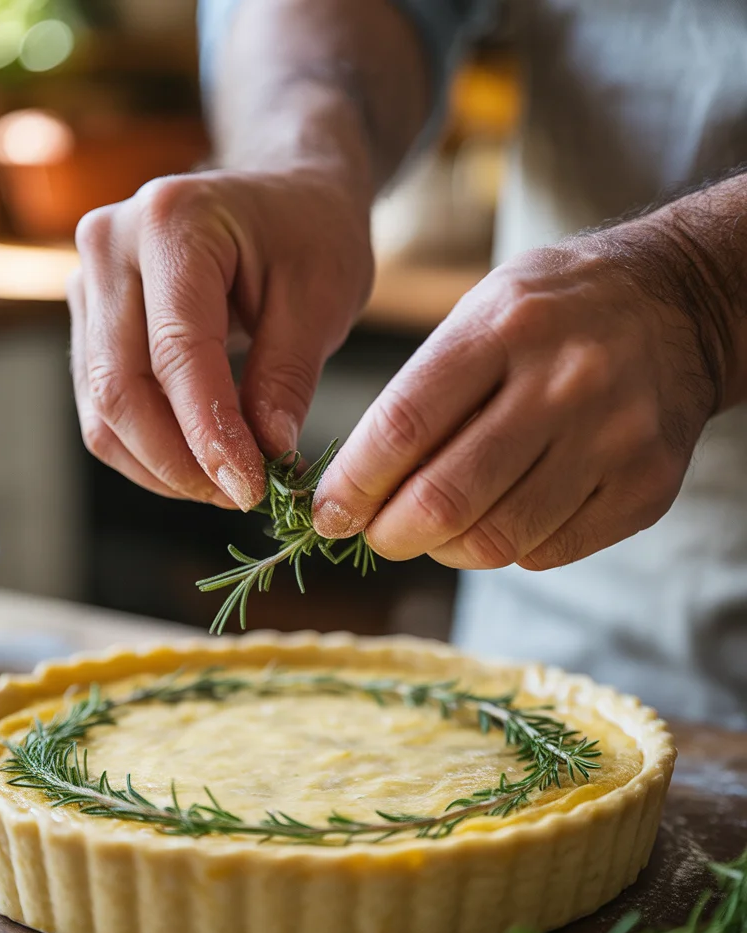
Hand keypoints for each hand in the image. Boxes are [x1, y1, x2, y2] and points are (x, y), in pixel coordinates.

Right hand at [68, 169, 372, 509]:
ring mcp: (87, 282)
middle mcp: (109, 245)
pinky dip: (147, 450)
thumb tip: (265, 455)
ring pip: (102, 408)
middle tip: (241, 496)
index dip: (209, 434)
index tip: (251, 489)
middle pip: (120, 387)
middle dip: (179, 462)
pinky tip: (199, 463)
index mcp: (171, 222)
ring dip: (161, 466)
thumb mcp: (322, 297)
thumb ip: (288, 376)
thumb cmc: (310, 234)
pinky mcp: (89, 320)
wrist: (281, 194)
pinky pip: (102, 406)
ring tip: (227, 485)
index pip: (177, 353)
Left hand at [313, 235, 718, 569]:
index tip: (328, 512)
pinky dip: (505, 550)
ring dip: (443, 549)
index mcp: (505, 328)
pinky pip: (545, 553)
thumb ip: (420, 393)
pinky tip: (500, 517)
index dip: (352, 484)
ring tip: (435, 528)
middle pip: (445, 498)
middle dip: (389, 533)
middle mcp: (564, 383)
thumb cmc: (552, 313)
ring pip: (494, 540)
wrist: (678, 306)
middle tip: (376, 533)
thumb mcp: (480, 311)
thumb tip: (354, 489)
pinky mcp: (643, 489)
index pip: (403, 426)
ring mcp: (611, 440)